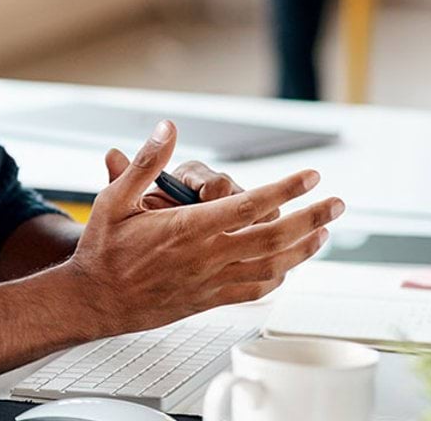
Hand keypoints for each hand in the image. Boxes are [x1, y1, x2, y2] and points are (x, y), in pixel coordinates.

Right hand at [62, 121, 342, 336]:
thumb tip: (167, 129)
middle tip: (336, 204)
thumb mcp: (114, 198)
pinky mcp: (209, 299)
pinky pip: (254, 290)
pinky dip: (278, 278)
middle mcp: (207, 256)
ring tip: (323, 233)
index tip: (309, 176)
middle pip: (274, 236)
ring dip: (303, 248)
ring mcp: (211, 280)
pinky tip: (288, 267)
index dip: (286, 189)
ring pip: (271, 266)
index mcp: (189, 228)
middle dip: (311, 218)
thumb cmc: (104, 251)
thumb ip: (146, 162)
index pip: (250, 205)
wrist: (94, 301)